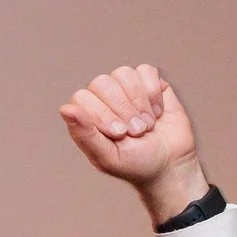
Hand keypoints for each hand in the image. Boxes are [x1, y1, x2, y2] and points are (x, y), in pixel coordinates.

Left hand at [59, 64, 209, 224]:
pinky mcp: (149, 82)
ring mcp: (126, 88)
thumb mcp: (108, 157)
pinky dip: (154, 94)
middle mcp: (104, 99)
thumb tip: (65, 110)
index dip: (102, 114)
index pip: (82, 98)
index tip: (119, 134)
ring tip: (147, 124)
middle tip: (137, 132)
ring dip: (139, 103)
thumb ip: (84, 135)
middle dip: (123, 110)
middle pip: (102, 83)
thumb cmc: (137, 165)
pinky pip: (146, 71)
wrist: (171, 165)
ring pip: (123, 74)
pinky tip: (157, 112)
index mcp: (87, 117)